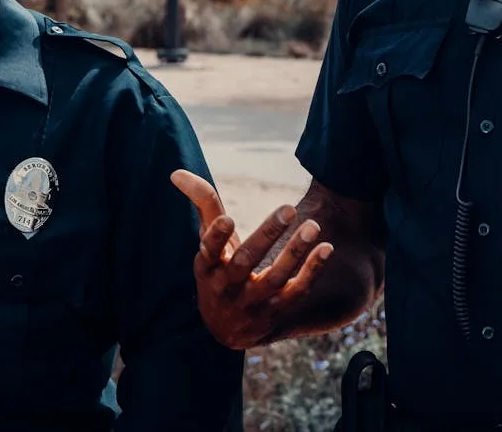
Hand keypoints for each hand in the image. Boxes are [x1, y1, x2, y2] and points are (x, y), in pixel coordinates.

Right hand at [171, 169, 333, 349]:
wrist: (227, 329)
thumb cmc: (218, 271)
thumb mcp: (208, 244)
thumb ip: (202, 205)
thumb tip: (176, 173)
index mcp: (207, 267)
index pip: (209, 252)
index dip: (216, 238)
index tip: (227, 220)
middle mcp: (228, 288)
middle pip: (247, 261)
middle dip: (267, 235)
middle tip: (289, 208)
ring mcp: (253, 303)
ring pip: (276, 278)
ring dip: (295, 252)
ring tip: (313, 226)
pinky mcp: (276, 311)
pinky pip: (297, 292)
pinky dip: (312, 271)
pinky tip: (326, 248)